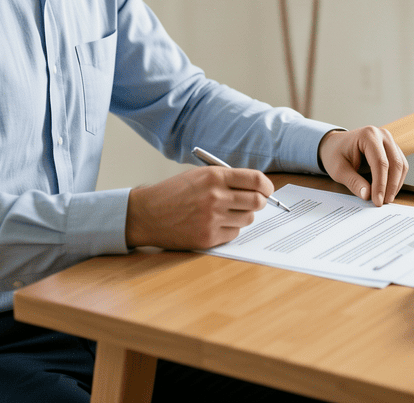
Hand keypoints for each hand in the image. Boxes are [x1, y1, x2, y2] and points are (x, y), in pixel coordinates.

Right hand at [125, 166, 271, 249]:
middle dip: (259, 201)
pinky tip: (215, 224)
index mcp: (215, 177)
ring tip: (227, 212)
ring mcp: (212, 219)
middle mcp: (216, 197)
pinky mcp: (208, 237)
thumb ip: (226, 179)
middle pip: (257, 201)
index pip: (256, 180)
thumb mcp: (199, 175)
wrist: (146, 214)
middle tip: (252, 202)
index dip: (267, 186)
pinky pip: (234, 234)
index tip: (267, 189)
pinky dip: (230, 229)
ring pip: (248, 219)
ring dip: (243, 216)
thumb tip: (256, 186)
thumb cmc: (173, 193)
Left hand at [318, 126, 407, 205]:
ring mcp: (389, 140)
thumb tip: (367, 195)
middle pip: (395, 163)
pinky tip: (388, 191)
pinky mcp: (392, 148)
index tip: (377, 201)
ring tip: (385, 199)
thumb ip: (353, 182)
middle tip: (383, 202)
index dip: (381, 184)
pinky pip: (400, 165)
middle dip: (391, 186)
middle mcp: (382, 135)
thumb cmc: (335, 154)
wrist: (335, 145)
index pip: (380, 162)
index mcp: (367, 135)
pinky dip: (396, 179)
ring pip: (401, 165)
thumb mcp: (339, 170)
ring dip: (396, 184)